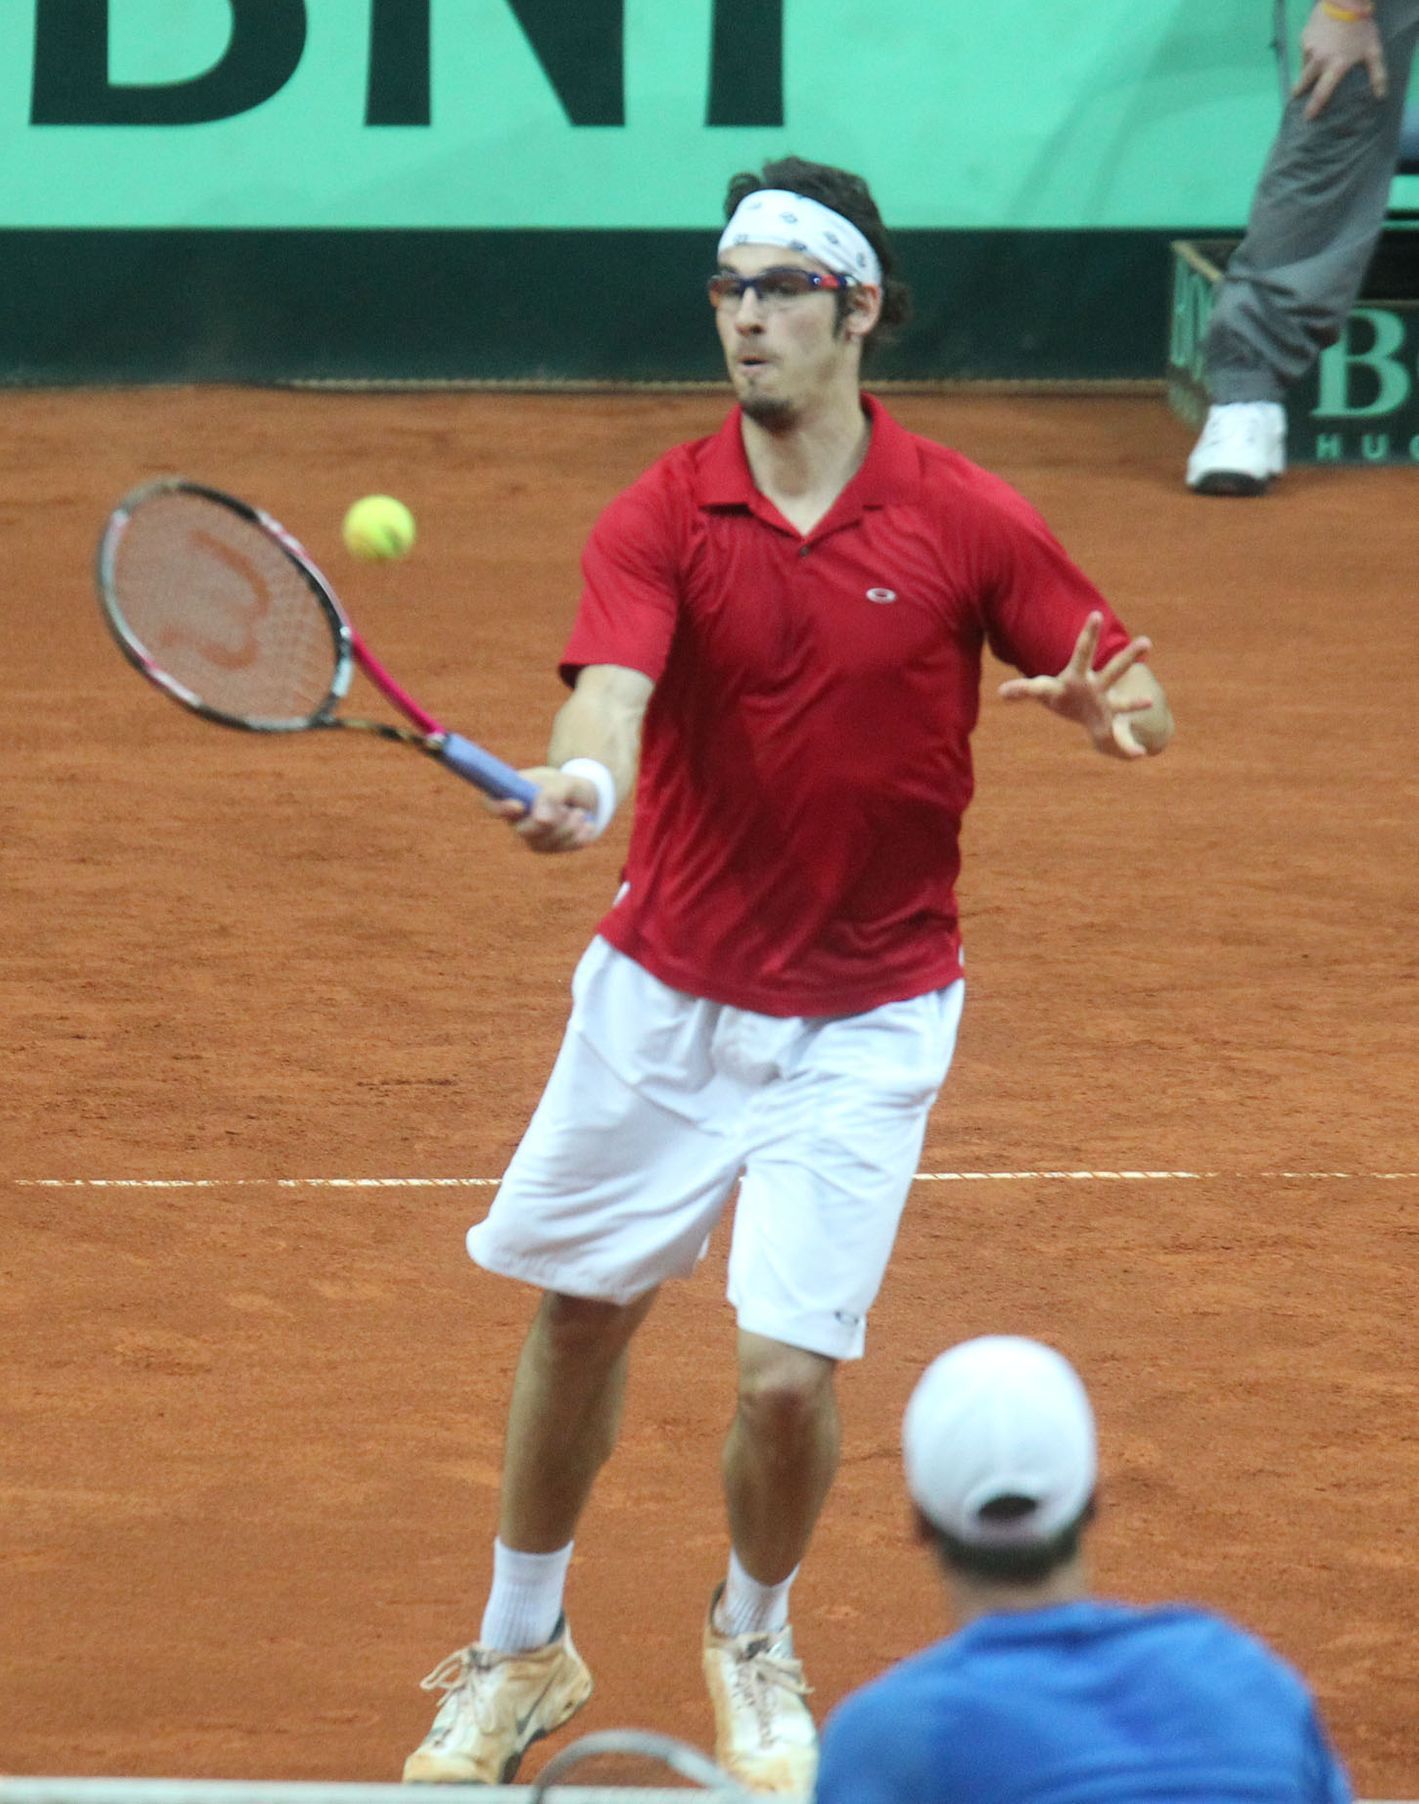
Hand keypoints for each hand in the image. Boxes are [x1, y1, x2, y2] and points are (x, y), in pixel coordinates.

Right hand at [488, 766, 599, 851]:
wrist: (586, 797)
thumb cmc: (566, 786)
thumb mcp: (563, 783)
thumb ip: (551, 796)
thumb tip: (541, 820)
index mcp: (511, 794)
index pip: (490, 803)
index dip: (499, 808)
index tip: (520, 806)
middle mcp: (516, 819)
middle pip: (523, 831)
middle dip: (551, 820)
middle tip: (566, 808)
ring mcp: (531, 837)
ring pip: (547, 841)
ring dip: (570, 825)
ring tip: (578, 812)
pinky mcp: (549, 848)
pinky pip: (564, 847)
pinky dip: (580, 834)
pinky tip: (584, 824)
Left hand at [998, 612, 1154, 760]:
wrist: (1087, 713)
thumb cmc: (1063, 695)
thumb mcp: (1044, 691)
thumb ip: (1023, 691)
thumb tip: (1001, 692)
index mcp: (1076, 677)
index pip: (1082, 653)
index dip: (1088, 636)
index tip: (1097, 615)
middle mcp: (1096, 687)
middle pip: (1114, 670)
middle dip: (1129, 657)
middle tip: (1147, 642)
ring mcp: (1106, 704)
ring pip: (1126, 706)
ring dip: (1137, 702)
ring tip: (1150, 703)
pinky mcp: (1111, 724)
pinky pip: (1121, 736)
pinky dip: (1127, 746)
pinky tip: (1138, 754)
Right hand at [1294, 4, 1386, 118]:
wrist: (1347, 0)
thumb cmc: (1361, 26)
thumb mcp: (1373, 50)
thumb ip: (1377, 74)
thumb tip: (1381, 95)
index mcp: (1335, 66)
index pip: (1321, 93)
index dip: (1314, 107)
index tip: (1308, 117)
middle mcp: (1319, 60)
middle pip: (1303, 82)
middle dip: (1299, 90)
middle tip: (1298, 95)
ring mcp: (1309, 48)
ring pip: (1304, 65)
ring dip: (1306, 69)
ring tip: (1312, 66)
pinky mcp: (1304, 37)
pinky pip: (1305, 50)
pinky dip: (1309, 51)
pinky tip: (1318, 45)